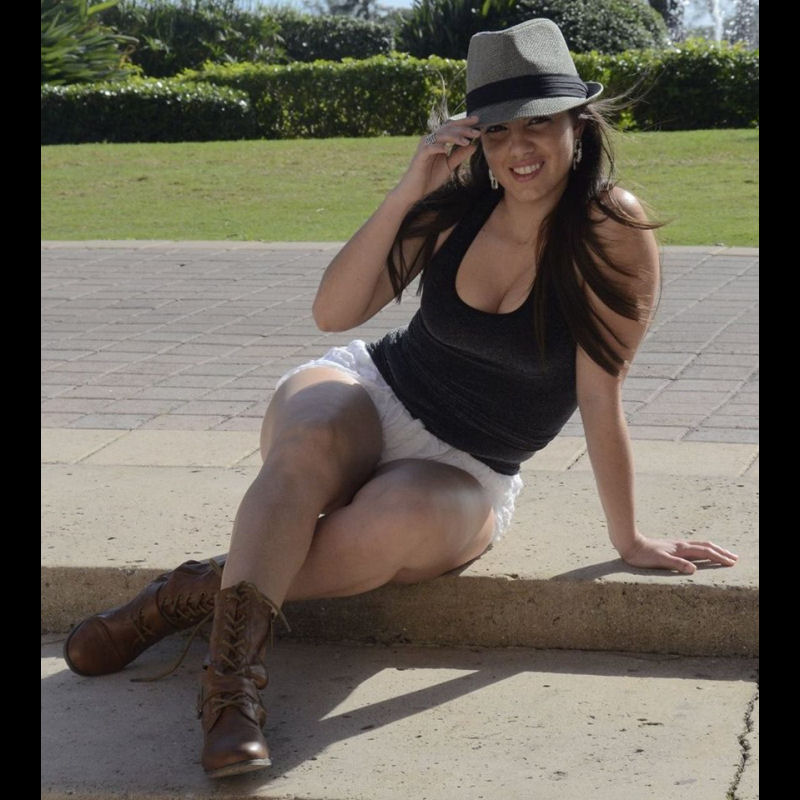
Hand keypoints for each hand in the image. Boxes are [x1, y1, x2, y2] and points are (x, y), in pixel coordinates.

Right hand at [394, 116, 481, 201]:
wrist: (414, 191)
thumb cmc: (430, 178)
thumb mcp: (449, 166)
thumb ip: (459, 155)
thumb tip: (474, 146)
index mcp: (438, 141)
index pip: (452, 127)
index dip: (464, 123)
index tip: (477, 120)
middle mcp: (431, 140)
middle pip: (448, 128)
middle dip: (463, 128)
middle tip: (476, 132)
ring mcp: (425, 147)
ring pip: (440, 135)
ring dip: (455, 137)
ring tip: (466, 141)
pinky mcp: (420, 156)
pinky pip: (429, 148)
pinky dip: (438, 147)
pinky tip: (446, 150)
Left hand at [620, 534, 738, 574]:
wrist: (629, 544)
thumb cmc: (643, 555)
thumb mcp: (660, 561)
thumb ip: (677, 564)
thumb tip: (694, 569)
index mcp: (681, 549)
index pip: (705, 552)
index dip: (719, 557)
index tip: (732, 563)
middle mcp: (681, 545)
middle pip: (706, 546)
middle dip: (721, 552)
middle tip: (734, 557)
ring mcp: (676, 545)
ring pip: (699, 545)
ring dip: (713, 549)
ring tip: (721, 553)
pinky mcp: (670, 547)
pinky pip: (692, 547)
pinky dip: (702, 549)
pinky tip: (699, 553)